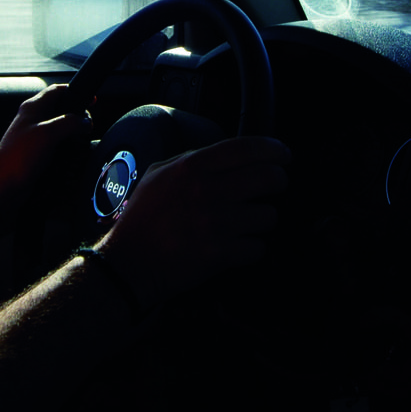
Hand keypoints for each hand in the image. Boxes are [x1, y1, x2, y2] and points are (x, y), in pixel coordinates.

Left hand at [0, 84, 90, 203]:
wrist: (3, 186)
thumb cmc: (16, 158)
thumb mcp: (47, 133)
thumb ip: (69, 123)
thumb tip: (85, 122)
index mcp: (33, 108)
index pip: (57, 91)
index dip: (75, 91)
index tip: (90, 99)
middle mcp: (34, 121)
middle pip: (62, 111)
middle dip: (77, 117)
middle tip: (87, 126)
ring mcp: (36, 138)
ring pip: (62, 130)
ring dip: (74, 135)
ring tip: (81, 141)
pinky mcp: (39, 154)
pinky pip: (59, 147)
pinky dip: (68, 150)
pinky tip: (72, 156)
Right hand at [95, 135, 288, 308]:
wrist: (128, 263)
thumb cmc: (141, 219)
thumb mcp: (158, 174)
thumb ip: (190, 159)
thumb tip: (226, 155)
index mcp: (192, 167)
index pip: (247, 148)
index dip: (273, 149)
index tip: (283, 155)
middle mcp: (207, 191)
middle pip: (268, 178)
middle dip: (278, 182)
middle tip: (275, 186)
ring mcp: (216, 224)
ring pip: (268, 215)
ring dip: (263, 220)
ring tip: (248, 223)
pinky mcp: (221, 254)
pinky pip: (258, 247)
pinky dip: (252, 249)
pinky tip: (239, 246)